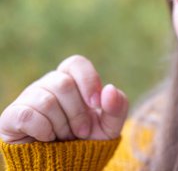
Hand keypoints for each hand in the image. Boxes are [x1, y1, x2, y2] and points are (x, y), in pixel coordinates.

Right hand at [0, 55, 128, 143]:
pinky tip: (47, 138)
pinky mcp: (13, 116)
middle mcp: (48, 85)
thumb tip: (109, 89)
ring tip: (64, 136)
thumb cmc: (87, 140)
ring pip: (47, 100)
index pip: (76, 63)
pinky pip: (28, 115)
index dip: (88, 80)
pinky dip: (43, 131)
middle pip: (64, 84)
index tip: (96, 105)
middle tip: (82, 131)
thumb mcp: (109, 127)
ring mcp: (29, 98)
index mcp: (71, 81)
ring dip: (62, 125)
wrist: (65, 165)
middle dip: (78, 113)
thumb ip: (117, 107)